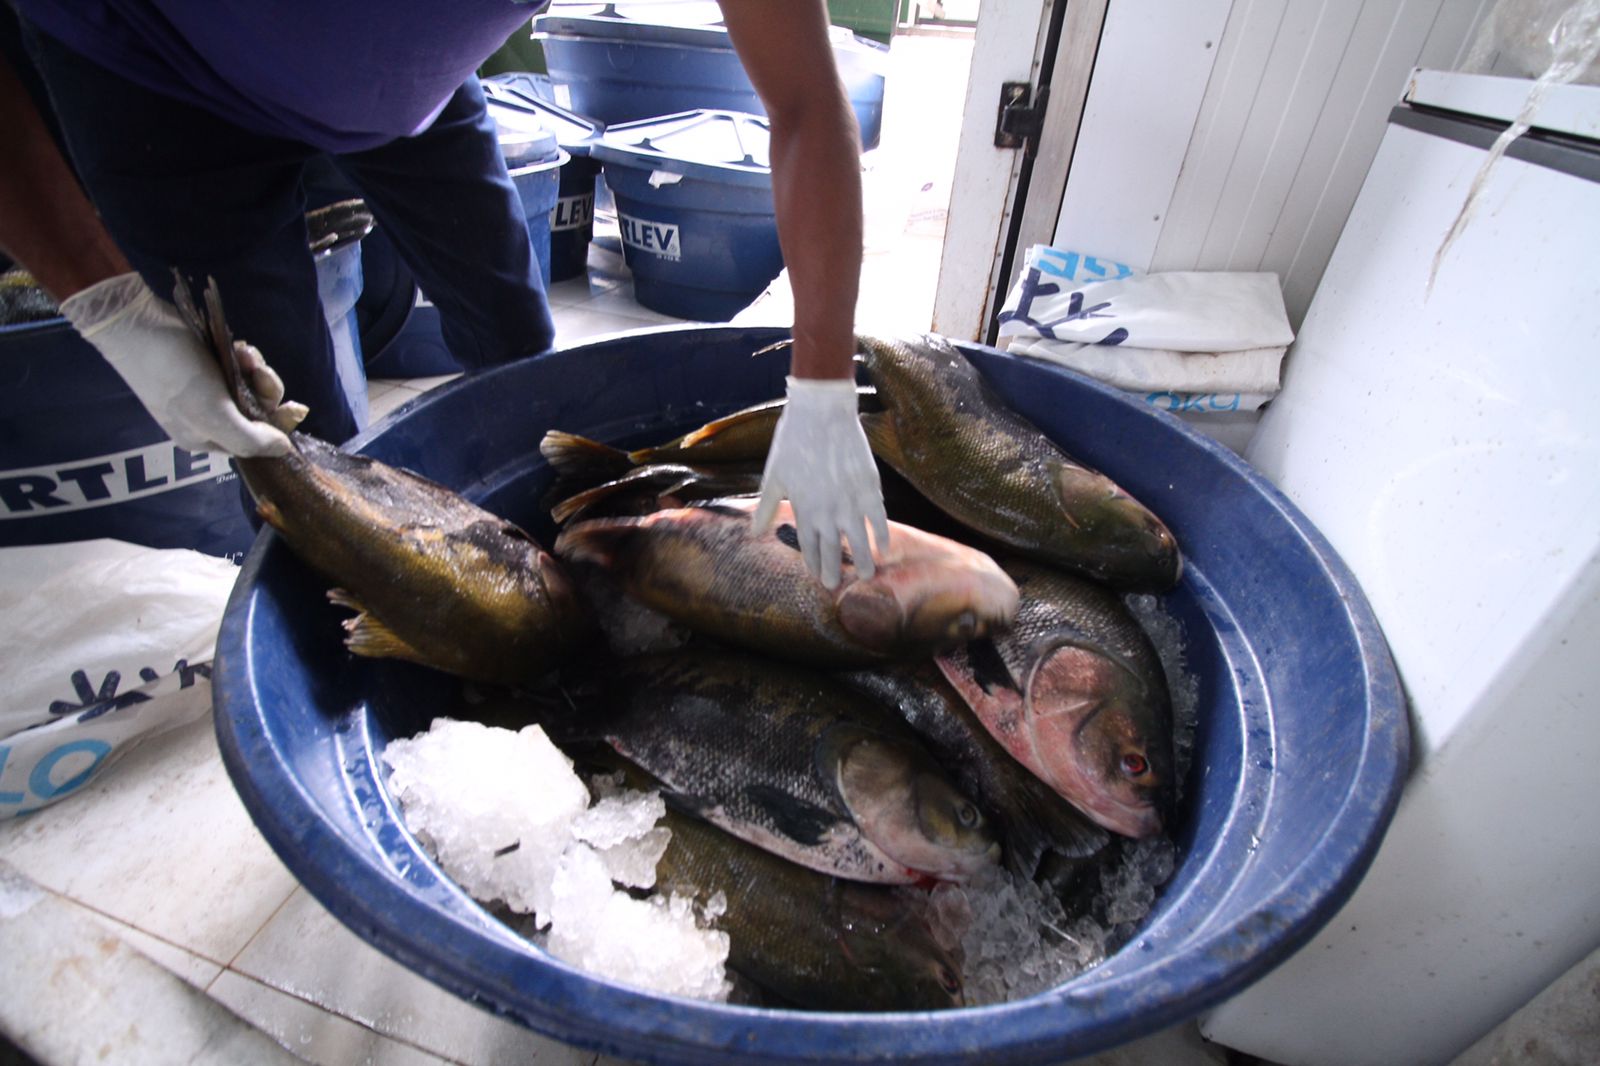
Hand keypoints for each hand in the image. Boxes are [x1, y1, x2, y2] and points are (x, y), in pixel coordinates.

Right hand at [60, 273, 292, 456]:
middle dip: (265, 390)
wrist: (137, 324)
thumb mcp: (213, 415)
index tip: (293, 408)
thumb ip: (250, 439)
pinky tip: (239, 346)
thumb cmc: (175, 375)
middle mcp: (207, 416)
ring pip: (251, 386)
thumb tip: (283, 450)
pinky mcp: (208, 362)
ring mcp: (207, 388)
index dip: (276, 426)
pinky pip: (240, 366)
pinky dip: (245, 356)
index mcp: (205, 438)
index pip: (254, 442)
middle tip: (259, 371)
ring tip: (245, 353)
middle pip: (257, 412)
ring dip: (256, 369)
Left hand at [752, 376, 889, 587]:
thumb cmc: (793, 441)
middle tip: (836, 585)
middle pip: (833, 549)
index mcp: (803, 509)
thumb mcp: (773, 476)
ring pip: (858, 540)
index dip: (813, 562)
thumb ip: (765, 508)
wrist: (821, 412)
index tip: (817, 575)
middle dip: (834, 569)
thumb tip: (754, 534)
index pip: (809, 546)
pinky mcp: (869, 487)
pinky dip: (883, 535)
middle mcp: (827, 511)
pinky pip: (879, 518)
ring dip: (862, 560)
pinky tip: (884, 548)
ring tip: (866, 576)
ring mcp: (850, 501)